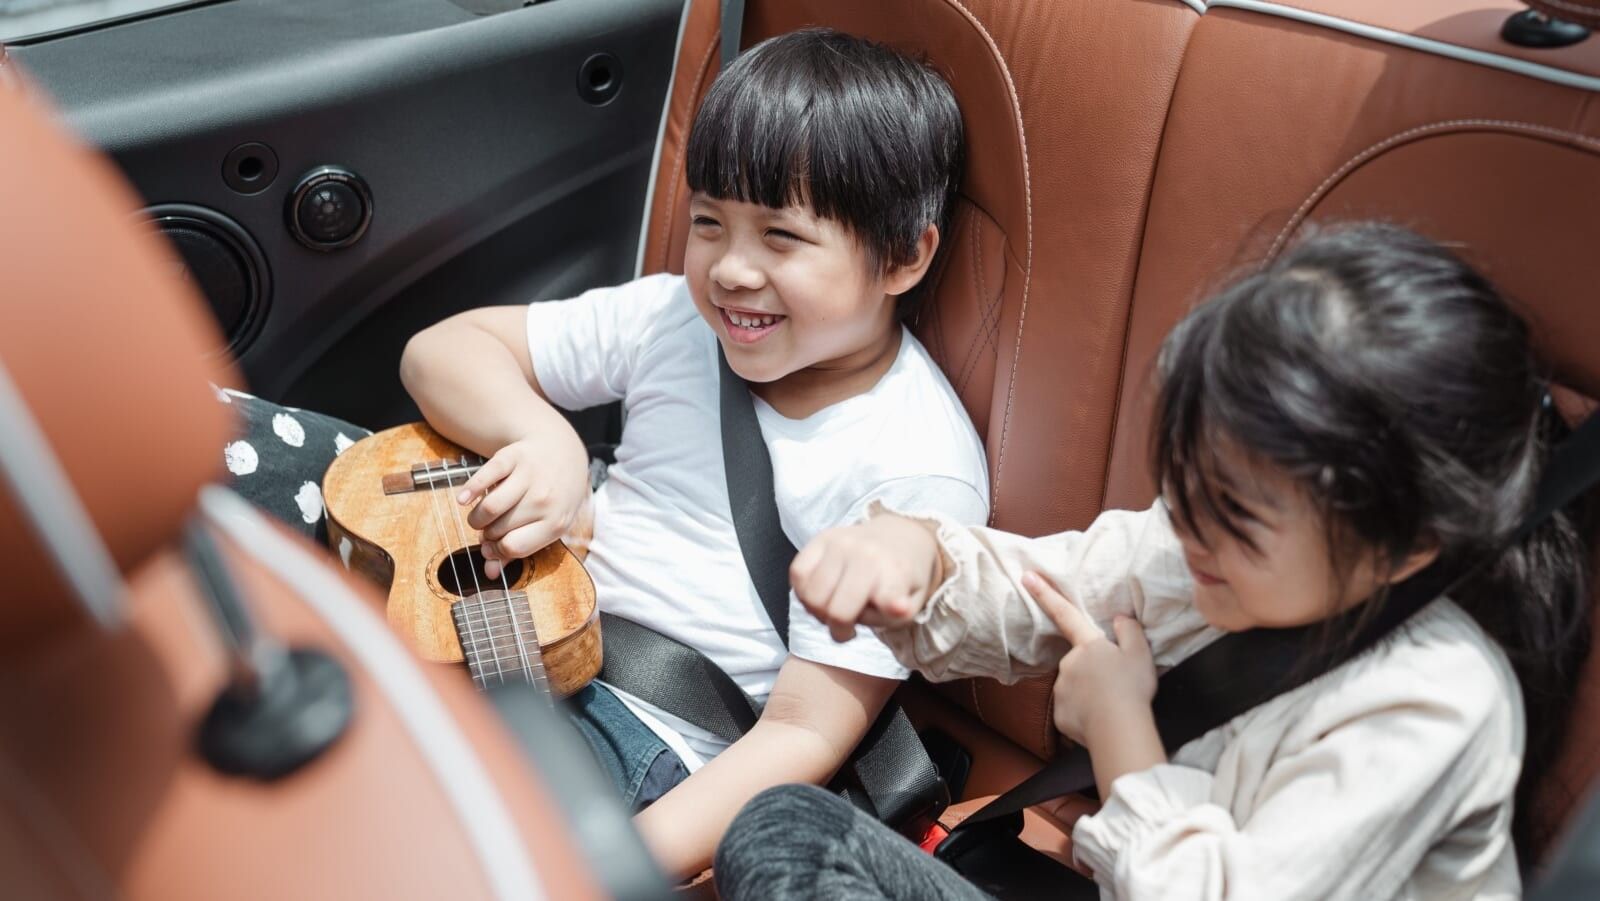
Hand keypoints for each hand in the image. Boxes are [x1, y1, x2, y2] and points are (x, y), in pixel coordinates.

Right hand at [455, 432, 589, 580]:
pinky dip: (470, 490)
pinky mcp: (513, 457)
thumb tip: (489, 573)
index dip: (497, 551)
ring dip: (476, 518)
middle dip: (487, 534)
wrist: (561, 451)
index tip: (491, 546)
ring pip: (490, 507)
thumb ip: (517, 550)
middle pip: (499, 529)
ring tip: (479, 519)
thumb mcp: (547, 524)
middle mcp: (545, 499)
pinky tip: (464, 500)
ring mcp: (530, 476)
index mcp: (556, 522)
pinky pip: (485, 476)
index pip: (514, 547)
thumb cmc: (552, 496)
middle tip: (488, 530)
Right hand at [790, 514, 942, 641]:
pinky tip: (820, 594)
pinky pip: (797, 574)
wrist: (896, 539)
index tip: (896, 609)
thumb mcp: (910, 604)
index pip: (888, 595)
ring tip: (833, 608)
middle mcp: (866, 553)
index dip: (891, 606)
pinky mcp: (820, 538)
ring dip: (818, 612)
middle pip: (836, 611)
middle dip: (839, 629)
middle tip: (848, 627)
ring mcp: (840, 542)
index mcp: (895, 571)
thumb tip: (894, 608)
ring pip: (811, 596)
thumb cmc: (900, 580)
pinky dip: (803, 592)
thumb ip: (895, 615)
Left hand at [1024, 571, 1156, 745]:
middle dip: (1094, 671)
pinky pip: (1073, 710)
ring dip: (1091, 694)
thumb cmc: (1132, 688)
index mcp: (1088, 646)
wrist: (1118, 729)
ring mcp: (1061, 690)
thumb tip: (1120, 620)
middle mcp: (1069, 664)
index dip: (1045, 593)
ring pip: (1076, 687)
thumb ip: (1130, 631)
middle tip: (1117, 686)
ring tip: (1112, 706)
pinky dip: (1085, 714)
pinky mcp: (1059, 714)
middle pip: (1080, 662)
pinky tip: (1101, 720)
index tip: (1026, 577)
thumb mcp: (1140, 653)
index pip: (1065, 613)